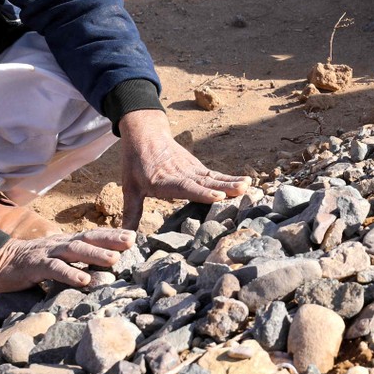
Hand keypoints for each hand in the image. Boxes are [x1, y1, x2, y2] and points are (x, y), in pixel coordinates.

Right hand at [0, 229, 135, 291]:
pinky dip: (70, 274)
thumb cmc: (27, 264)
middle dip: (110, 239)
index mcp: (65, 243)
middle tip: (132, 242)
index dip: (111, 235)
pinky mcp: (34, 266)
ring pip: (74, 251)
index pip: (91, 235)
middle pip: (88, 238)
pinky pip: (54, 269)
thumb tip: (96, 273)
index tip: (134, 236)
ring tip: (114, 259)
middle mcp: (59, 244)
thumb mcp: (53, 260)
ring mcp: (46, 253)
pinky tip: (84, 280)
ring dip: (95, 254)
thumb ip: (71, 263)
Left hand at [118, 109, 251, 231]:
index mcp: (162, 180)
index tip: (217, 196)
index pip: (184, 187)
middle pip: (204, 181)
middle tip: (242, 191)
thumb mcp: (129, 188)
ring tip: (248, 185)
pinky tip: (245, 182)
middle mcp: (180, 174)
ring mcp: (191, 169)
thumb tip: (125, 239)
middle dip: (223, 187)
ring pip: (212, 176)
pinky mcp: (197, 167)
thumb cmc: (135, 163)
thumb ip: (131, 213)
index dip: (201, 192)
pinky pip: (215, 174)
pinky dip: (230, 178)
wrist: (145, 133)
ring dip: (231, 182)